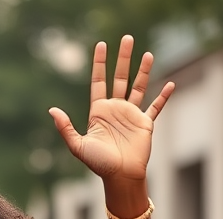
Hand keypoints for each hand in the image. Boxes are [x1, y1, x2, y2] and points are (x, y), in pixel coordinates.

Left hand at [50, 36, 173, 181]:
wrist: (120, 176)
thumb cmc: (98, 163)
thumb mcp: (77, 145)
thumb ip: (65, 128)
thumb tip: (52, 110)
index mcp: (98, 112)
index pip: (98, 81)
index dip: (99, 64)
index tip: (101, 45)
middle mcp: (115, 110)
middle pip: (119, 78)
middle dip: (123, 58)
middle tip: (126, 38)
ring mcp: (131, 115)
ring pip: (138, 87)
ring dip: (143, 70)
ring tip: (147, 53)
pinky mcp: (145, 123)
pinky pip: (155, 107)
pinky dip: (163, 96)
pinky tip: (170, 84)